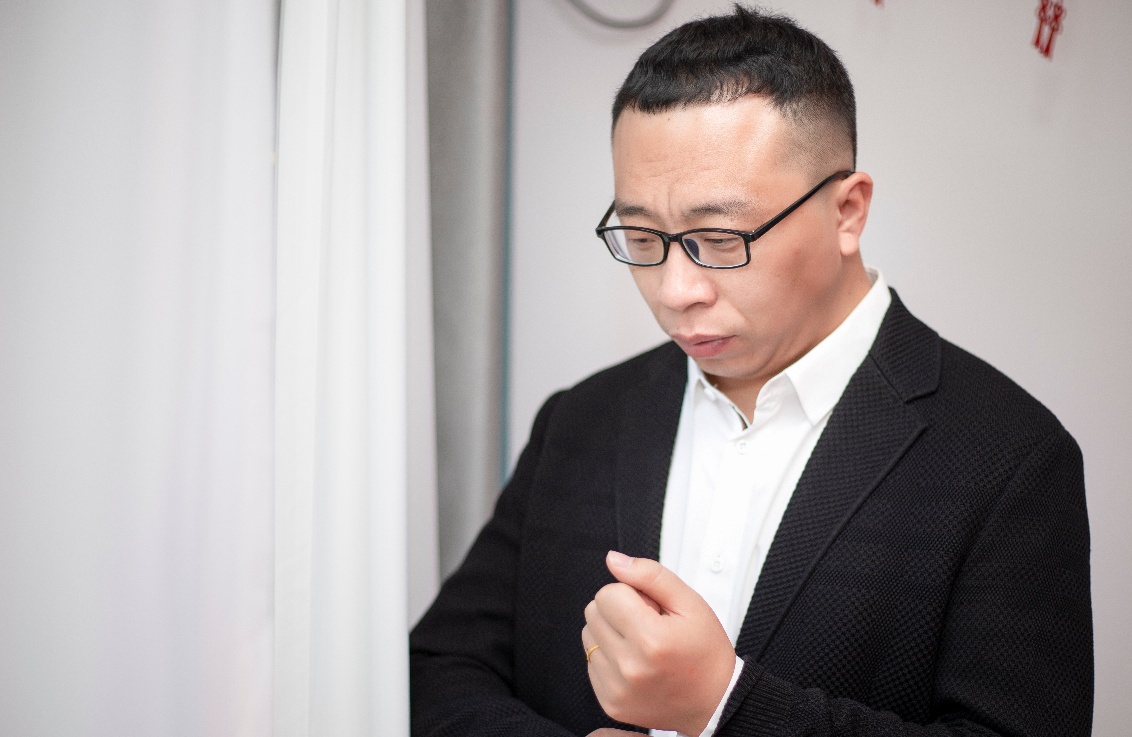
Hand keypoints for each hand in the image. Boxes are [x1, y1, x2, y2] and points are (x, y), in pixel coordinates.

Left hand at [581, 551, 734, 735]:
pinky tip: (635, 662)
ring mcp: (617, 688)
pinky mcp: (610, 702)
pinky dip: (609, 657)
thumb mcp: (690, 603)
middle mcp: (630, 667)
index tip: (651, 608)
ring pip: (588, 635)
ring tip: (641, 644)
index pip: (607, 594)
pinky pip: (591, 663)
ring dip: (610, 633)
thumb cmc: (705, 652)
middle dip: (617, 610)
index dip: (630, 593)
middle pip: (593, 612)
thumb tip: (613, 560)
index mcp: (651, 640)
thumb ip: (650, 575)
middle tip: (648, 625)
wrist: (715, 702)